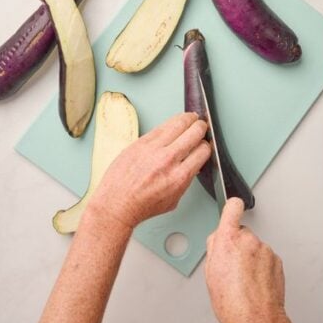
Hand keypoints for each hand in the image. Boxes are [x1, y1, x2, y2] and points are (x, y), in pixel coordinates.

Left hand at [88, 112, 209, 229]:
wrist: (116, 204)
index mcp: (180, 175)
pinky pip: (160, 126)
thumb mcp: (175, 198)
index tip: (205, 145)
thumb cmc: (142, 205)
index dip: (207, 146)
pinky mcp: (139, 142)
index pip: (203, 150)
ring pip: (178, 123)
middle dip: (202, 127)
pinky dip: (171, 122)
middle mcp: (168, 159)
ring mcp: (152, 149)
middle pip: (195, 132)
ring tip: (191, 117)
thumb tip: (193, 164)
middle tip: (202, 126)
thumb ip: (187, 179)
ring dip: (189, 118)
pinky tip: (174, 122)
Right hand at [205, 198, 299, 322]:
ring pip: (255, 248)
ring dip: (250, 258)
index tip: (232, 204)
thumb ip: (215, 248)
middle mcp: (249, 240)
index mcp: (228, 240)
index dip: (231, 206)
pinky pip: (266, 258)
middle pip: (243, 233)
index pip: (232, 208)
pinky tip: (254, 281)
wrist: (253, 315)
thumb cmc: (230, 299)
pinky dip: (261, 266)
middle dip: (238, 244)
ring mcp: (265, 250)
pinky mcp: (277, 260)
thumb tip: (218, 241)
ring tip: (244, 278)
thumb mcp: (209, 271)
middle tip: (232, 264)